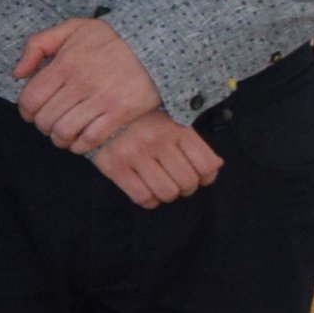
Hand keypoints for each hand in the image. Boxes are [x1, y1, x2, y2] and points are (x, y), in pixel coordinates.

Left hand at [15, 18, 162, 155]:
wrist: (156, 42)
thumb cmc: (111, 36)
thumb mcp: (72, 28)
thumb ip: (37, 45)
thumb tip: (18, 73)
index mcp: (65, 63)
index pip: (30, 98)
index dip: (25, 111)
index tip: (30, 113)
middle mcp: (80, 83)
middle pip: (45, 119)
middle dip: (42, 126)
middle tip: (48, 124)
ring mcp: (101, 99)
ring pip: (65, 132)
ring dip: (59, 139)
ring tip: (62, 135)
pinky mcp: (121, 112)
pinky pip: (91, 139)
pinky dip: (80, 146)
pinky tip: (79, 141)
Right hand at [90, 116, 225, 207]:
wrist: (97, 111)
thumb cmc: (138, 117)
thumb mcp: (169, 119)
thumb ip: (192, 141)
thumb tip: (216, 166)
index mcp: (175, 127)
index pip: (206, 164)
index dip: (206, 177)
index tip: (199, 177)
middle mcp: (158, 140)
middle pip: (188, 182)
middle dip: (186, 188)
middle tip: (177, 182)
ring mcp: (136, 154)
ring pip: (167, 193)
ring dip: (168, 194)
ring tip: (161, 186)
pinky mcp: (116, 166)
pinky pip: (142, 197)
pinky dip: (148, 200)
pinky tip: (146, 190)